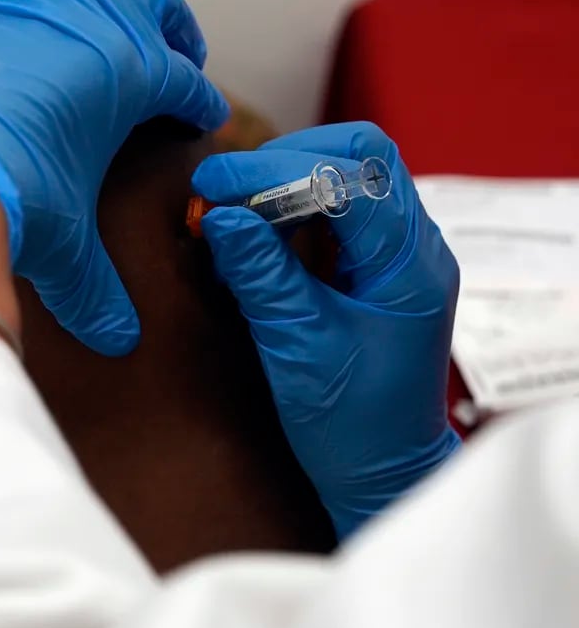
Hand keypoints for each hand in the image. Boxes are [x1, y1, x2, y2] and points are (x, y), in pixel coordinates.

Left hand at [0, 0, 228, 354]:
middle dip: (173, 29)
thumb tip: (119, 338)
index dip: (199, 101)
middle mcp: (96, 14)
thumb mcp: (67, 246)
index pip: (186, 85)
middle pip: (158, 2)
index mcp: (133, 72)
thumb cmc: (10, 198)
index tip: (199, 112)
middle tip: (169, 54)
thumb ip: (98, 290)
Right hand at [192, 122, 460, 539]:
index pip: (349, 176)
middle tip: (225, 190)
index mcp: (408, 265)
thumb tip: (218, 215)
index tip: (214, 183)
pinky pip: (336, 213)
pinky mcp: (374, 268)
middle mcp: (412, 247)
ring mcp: (396, 254)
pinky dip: (291, 211)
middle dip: (284, 162)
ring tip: (234, 208)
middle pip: (358, 157)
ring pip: (347, 177)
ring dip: (285, 182)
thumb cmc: (351, 423)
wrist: (381, 470)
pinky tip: (257, 232)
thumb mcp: (298, 345)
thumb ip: (261, 274)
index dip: (275, 170)